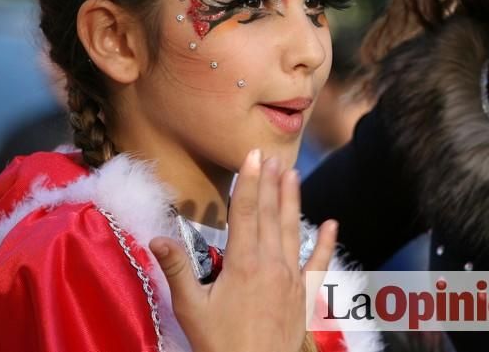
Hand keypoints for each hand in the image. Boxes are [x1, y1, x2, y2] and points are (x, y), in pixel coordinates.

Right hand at [150, 149, 337, 351]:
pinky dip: (326, 243)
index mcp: (244, 264)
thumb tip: (155, 239)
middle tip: (272, 155)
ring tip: (293, 174)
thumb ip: (176, 271)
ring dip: (293, 201)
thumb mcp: (192, 309)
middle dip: (271, 183)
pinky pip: (318, 264)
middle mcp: (272, 265)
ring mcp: (291, 279)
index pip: (246, 212)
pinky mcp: (304, 295)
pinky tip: (333, 224)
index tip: (253, 155)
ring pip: (293, 231)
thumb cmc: (219, 344)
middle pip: (271, 214)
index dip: (249, 182)